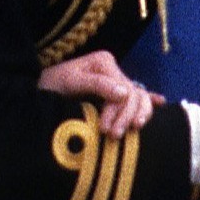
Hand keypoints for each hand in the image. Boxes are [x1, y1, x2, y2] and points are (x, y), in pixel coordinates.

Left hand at [39, 51, 160, 138]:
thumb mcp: (69, 82)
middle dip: (126, 116)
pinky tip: (160, 103)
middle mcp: (113, 70)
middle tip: (113, 136)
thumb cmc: (50, 86)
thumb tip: (123, 93)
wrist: (39, 90)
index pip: (124, 90)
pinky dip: (148, 101)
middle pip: (134, 94)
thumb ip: (96, 84)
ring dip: (138, 115)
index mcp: (105, 63)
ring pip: (140, 97)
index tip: (105, 130)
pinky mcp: (113, 94)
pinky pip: (137, 96)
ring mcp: (115, 81)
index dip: (118, 111)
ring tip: (129, 132)